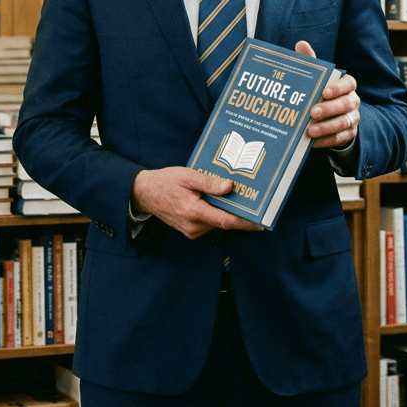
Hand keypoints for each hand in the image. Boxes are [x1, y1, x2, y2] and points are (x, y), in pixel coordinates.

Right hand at [131, 166, 264, 239]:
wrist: (144, 194)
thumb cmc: (164, 182)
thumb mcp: (186, 176)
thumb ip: (208, 182)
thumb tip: (229, 188)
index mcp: (193, 212)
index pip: (226, 221)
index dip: (246, 223)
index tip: (262, 224)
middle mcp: (193, 226)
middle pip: (224, 222)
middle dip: (238, 213)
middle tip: (253, 201)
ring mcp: (191, 230)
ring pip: (217, 222)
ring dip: (226, 212)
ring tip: (233, 196)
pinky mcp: (190, 230)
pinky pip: (209, 223)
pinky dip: (216, 213)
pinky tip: (217, 201)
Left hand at [295, 39, 360, 149]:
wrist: (329, 115)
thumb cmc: (321, 91)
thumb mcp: (316, 77)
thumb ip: (311, 61)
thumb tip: (301, 43)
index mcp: (346, 85)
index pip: (349, 84)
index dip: (338, 88)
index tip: (324, 91)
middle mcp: (353, 101)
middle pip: (347, 104)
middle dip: (330, 109)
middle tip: (313, 112)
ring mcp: (352, 118)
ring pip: (344, 123)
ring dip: (327, 127)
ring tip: (310, 131)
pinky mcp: (349, 134)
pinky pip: (341, 138)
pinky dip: (327, 140)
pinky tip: (313, 142)